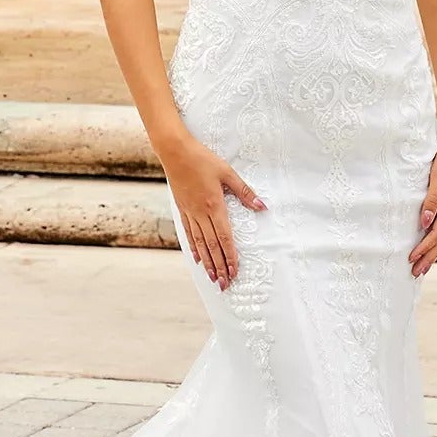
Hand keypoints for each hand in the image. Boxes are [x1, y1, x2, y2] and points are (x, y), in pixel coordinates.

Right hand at [161, 134, 265, 289]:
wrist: (175, 151)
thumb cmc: (202, 159)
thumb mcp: (227, 172)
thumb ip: (244, 192)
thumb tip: (262, 206)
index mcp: (214, 205)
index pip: (224, 238)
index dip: (230, 257)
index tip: (234, 272)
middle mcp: (201, 213)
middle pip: (212, 246)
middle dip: (219, 267)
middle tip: (224, 284)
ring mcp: (190, 213)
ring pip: (200, 243)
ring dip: (207, 263)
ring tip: (213, 278)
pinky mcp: (182, 209)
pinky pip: (189, 233)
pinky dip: (194, 248)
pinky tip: (198, 259)